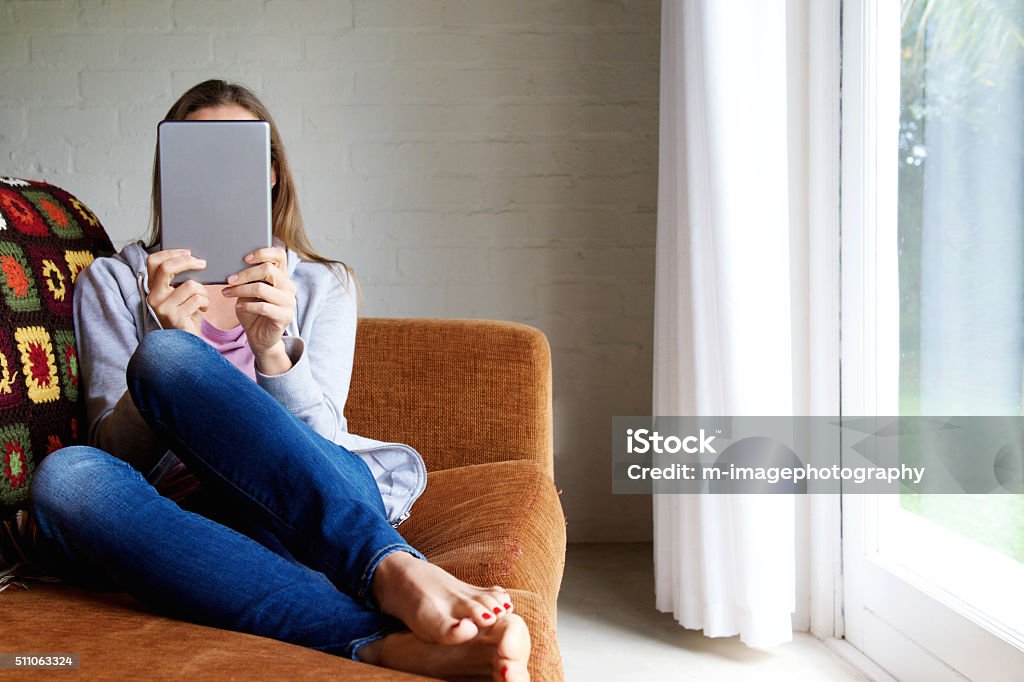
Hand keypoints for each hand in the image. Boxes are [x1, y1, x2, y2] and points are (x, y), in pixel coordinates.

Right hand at [145, 249, 208, 334]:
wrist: (188, 340)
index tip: (188, 253)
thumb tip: (192, 259)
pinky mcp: (175, 317)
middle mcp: (154, 297)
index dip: (171, 253)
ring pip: (190, 285)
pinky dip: (205, 303)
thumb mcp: (180, 294)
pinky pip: (198, 299)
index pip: (153, 261)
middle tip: (203, 264)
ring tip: (202, 300)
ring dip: (203, 291)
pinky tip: (203, 310)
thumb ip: (179, 279)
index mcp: (153, 288)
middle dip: (188, 262)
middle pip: (167, 268)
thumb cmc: (186, 313)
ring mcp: (163, 308)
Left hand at [221, 247, 296, 370]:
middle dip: (245, 274)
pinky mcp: (285, 316)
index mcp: (281, 277)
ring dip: (240, 290)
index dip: (263, 252)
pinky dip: (246, 306)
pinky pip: (263, 307)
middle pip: (268, 269)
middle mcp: (289, 287)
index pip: (279, 255)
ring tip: (227, 293)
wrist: (259, 338)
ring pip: (262, 288)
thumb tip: (234, 270)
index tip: (244, 258)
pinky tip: (238, 308)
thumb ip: (248, 280)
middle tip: (229, 280)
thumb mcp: (248, 293)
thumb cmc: (253, 312)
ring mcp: (289, 302)